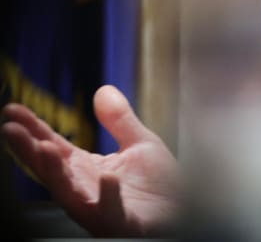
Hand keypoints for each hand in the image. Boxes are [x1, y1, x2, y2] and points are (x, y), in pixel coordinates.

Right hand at [2, 85, 179, 236]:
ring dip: (56, 173)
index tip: (12, 110)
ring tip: (44, 147)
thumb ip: (120, 120)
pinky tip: (108, 179)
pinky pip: (112, 213)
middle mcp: (87, 191)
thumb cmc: (163, 186)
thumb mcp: (141, 145)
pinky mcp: (125, 225)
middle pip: (52, 170)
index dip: (33, 129)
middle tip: (11, 129)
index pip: (54, 147)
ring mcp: (102, 210)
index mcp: (88, 170)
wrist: (187, 213)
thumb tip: (103, 90)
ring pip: (71, 195)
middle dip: (29, 151)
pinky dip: (108, 197)